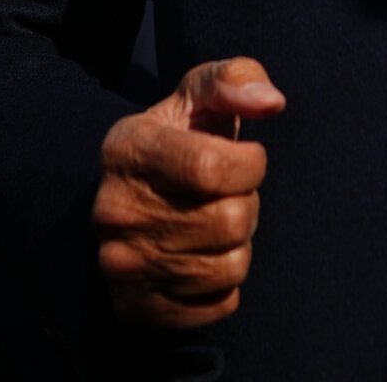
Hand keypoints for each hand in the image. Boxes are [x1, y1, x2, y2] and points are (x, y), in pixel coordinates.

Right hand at [94, 56, 285, 329]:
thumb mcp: (199, 94)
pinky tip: (206, 253)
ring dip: (240, 242)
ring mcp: (121, 265)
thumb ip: (236, 80)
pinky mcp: (137, 308)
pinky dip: (227, 281)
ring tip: (218, 219)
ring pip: (229, 267)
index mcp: (127, 149)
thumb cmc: (179, 136)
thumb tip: (272, 102)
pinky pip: (221, 305)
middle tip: (231, 192)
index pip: (212, 167)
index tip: (247, 155)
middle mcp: (114, 211)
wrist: (129, 195)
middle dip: (248, 202)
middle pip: (229, 221)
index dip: (250, 163)